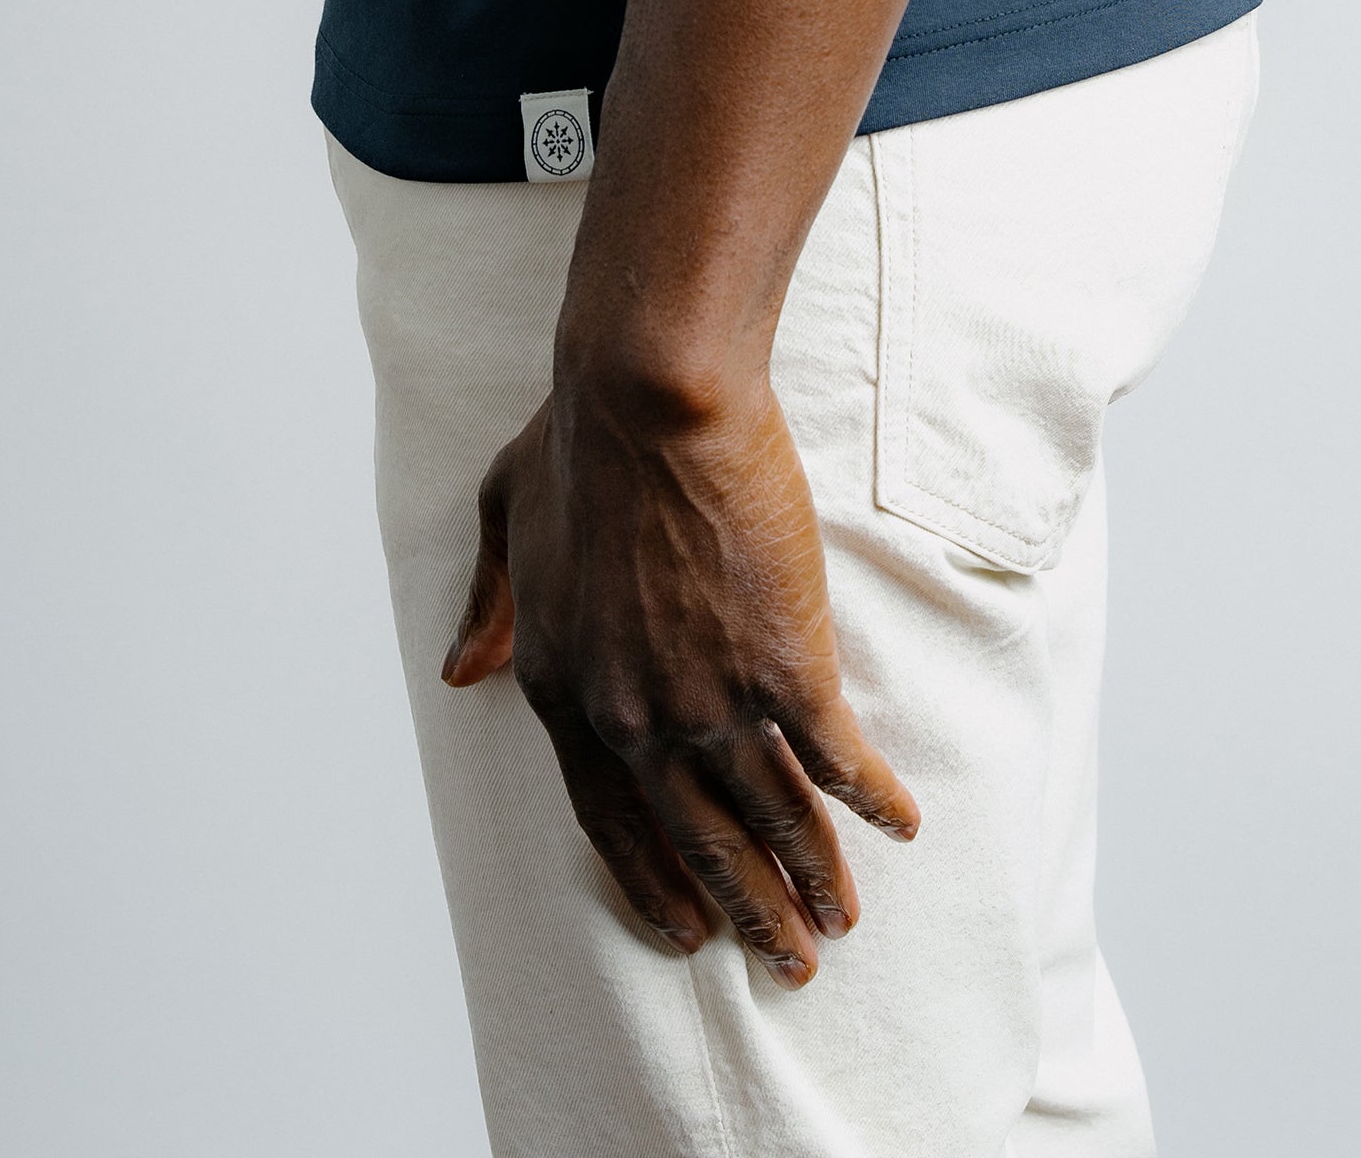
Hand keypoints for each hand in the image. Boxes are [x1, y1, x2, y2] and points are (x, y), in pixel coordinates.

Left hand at [441, 369, 917, 981]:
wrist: (647, 399)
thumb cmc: (574, 438)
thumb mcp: (502, 520)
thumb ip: (488, 605)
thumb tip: (461, 672)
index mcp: (565, 690)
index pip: (609, 820)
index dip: (652, 880)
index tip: (687, 926)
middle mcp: (633, 720)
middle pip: (698, 841)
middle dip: (747, 910)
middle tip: (786, 961)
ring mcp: (710, 704)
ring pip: (771, 818)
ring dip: (812, 877)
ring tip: (841, 921)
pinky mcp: (783, 670)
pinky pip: (836, 760)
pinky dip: (871, 800)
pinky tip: (900, 824)